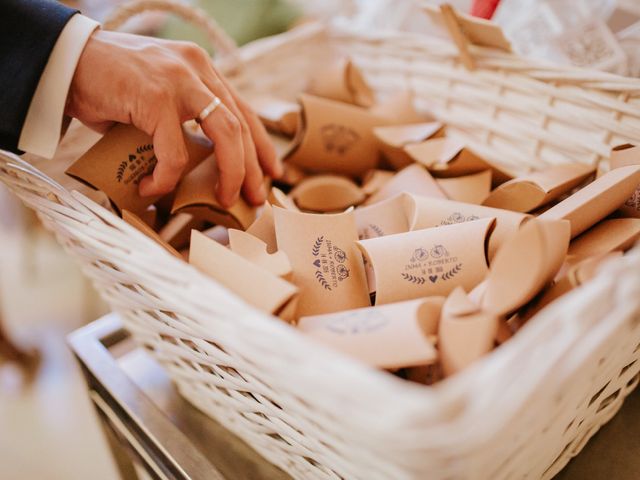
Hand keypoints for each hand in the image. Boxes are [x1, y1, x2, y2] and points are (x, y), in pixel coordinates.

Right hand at [65, 30, 280, 206]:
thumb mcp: (156, 97)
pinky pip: (174, 152)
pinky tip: (150, 188)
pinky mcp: (156, 97)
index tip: (271, 171)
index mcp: (200, 68)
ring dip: (230, 172)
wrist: (64, 61)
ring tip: (223, 200)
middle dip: (252, 167)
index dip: (260, 144)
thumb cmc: (108, 85)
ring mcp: (178, 80)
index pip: (243, 110)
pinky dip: (166, 177)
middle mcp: (196, 69)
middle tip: (255, 197)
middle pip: (241, 124)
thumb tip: (199, 161)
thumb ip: (181, 119)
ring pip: (225, 134)